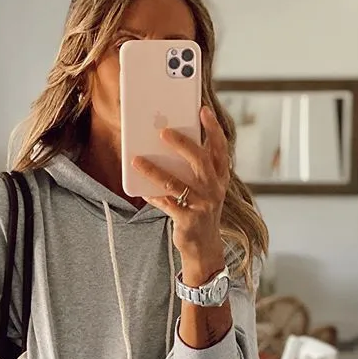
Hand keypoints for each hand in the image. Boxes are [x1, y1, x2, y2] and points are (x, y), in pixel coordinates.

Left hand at [132, 105, 230, 286]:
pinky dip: (153, 196)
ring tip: (137, 160)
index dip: (213, 129)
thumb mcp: (203, 190)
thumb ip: (194, 170)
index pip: (220, 149)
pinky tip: (141, 190)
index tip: (203, 110)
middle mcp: (214, 190)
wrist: (204, 248)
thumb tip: (166, 146)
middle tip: (163, 132)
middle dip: (182, 144)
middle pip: (199, 161)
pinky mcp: (188, 220)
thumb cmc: (200, 212)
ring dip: (154, 170)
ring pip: (176, 183)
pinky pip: (167, 204)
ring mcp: (202, 206)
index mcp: (220, 178)